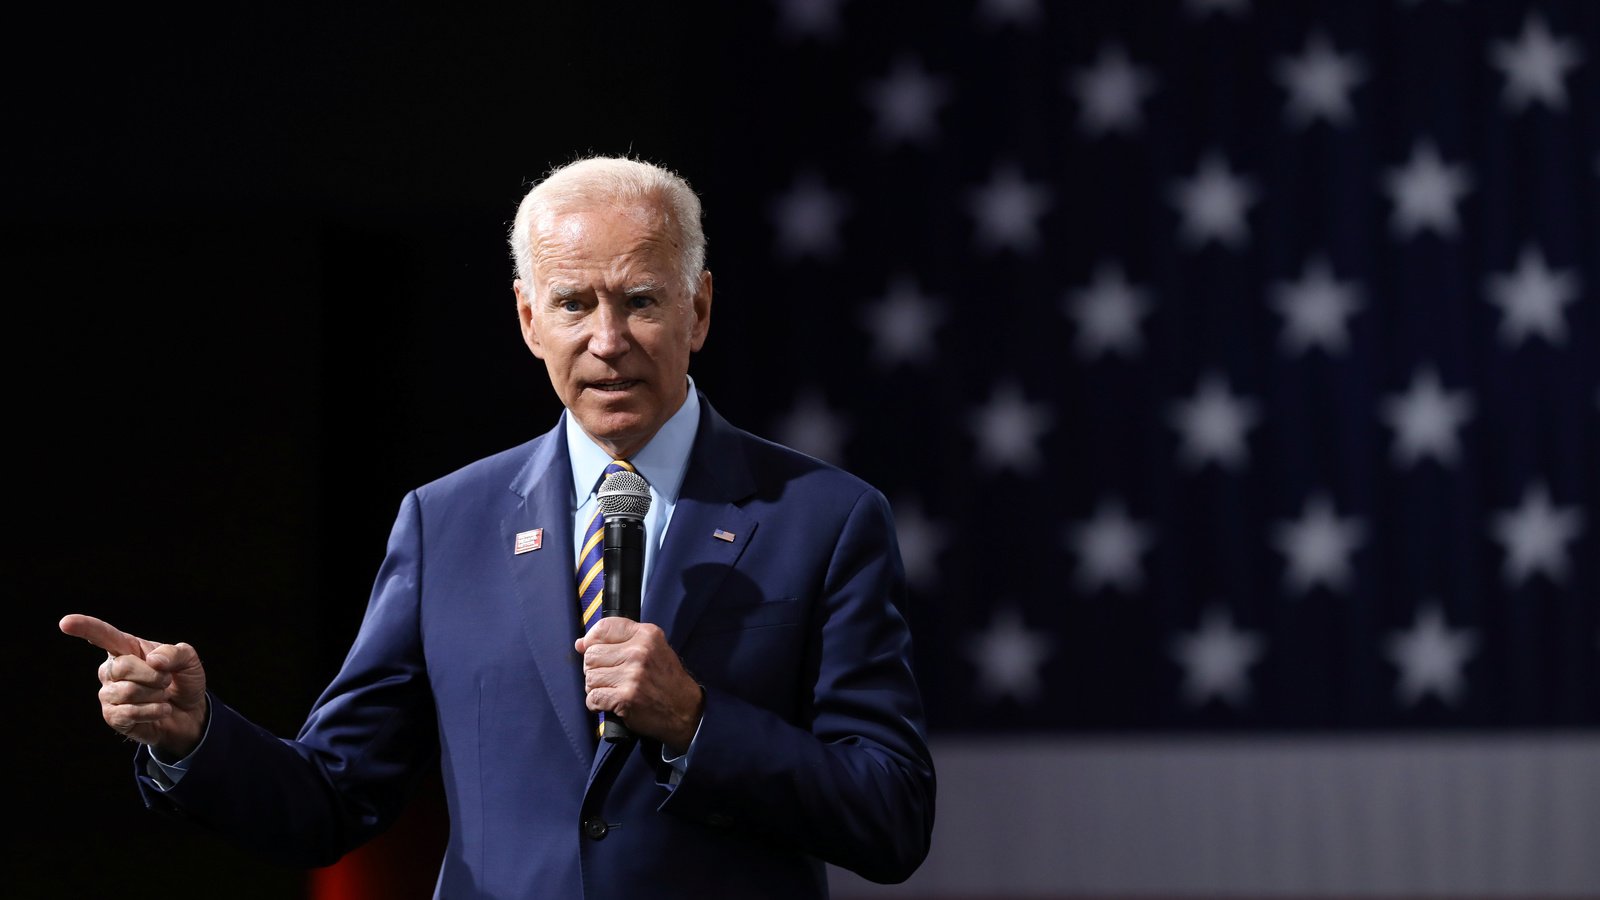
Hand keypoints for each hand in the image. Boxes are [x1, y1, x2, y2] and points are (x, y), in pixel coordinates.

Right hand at [59, 614, 208, 758]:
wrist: (190, 713)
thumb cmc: (183, 680)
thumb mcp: (189, 661)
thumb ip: (175, 653)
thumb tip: (153, 660)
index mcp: (127, 648)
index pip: (103, 635)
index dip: (85, 627)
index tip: (66, 622)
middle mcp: (112, 669)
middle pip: (123, 667)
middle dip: (154, 675)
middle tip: (167, 680)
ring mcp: (109, 693)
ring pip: (127, 691)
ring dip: (155, 695)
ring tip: (162, 695)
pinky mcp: (112, 716)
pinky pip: (129, 713)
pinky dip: (153, 711)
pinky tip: (161, 710)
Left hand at [575, 618, 702, 752]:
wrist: (685, 710)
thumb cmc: (667, 680)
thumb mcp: (653, 649)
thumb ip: (619, 642)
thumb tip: (581, 643)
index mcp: (646, 635)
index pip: (604, 627)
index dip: (593, 640)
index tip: (595, 650)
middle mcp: (639, 652)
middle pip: (591, 654)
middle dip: (595, 668)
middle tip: (609, 676)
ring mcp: (632, 675)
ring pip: (590, 677)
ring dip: (596, 687)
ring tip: (611, 690)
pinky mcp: (626, 698)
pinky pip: (593, 698)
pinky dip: (596, 703)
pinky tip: (609, 702)